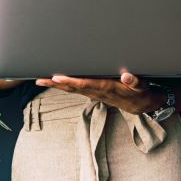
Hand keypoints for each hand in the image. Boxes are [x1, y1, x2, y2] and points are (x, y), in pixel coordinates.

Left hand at [35, 69, 160, 114]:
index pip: (84, 84)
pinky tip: (55, 82)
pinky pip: (75, 89)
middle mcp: (96, 91)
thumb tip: (127, 75)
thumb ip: (134, 80)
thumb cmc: (139, 92)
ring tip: (40, 80)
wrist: (140, 104)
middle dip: (55, 84)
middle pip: (72, 88)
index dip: (70, 81)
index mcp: (105, 87)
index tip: (57, 77)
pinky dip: (63, 85)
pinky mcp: (93, 92)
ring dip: (55, 85)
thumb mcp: (141, 85)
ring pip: (71, 89)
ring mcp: (93, 93)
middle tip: (39, 79)